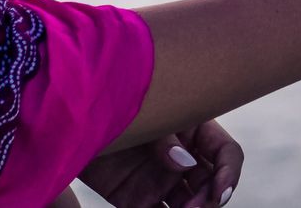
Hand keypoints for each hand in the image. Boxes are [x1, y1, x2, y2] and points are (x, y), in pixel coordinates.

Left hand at [78, 120, 242, 207]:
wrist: (71, 116)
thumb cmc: (113, 104)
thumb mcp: (143, 112)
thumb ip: (165, 137)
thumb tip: (185, 162)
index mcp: (192, 129)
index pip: (225, 153)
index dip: (229, 172)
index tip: (220, 191)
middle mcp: (182, 158)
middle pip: (211, 184)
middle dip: (210, 199)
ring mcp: (160, 181)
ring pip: (189, 205)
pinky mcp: (137, 200)